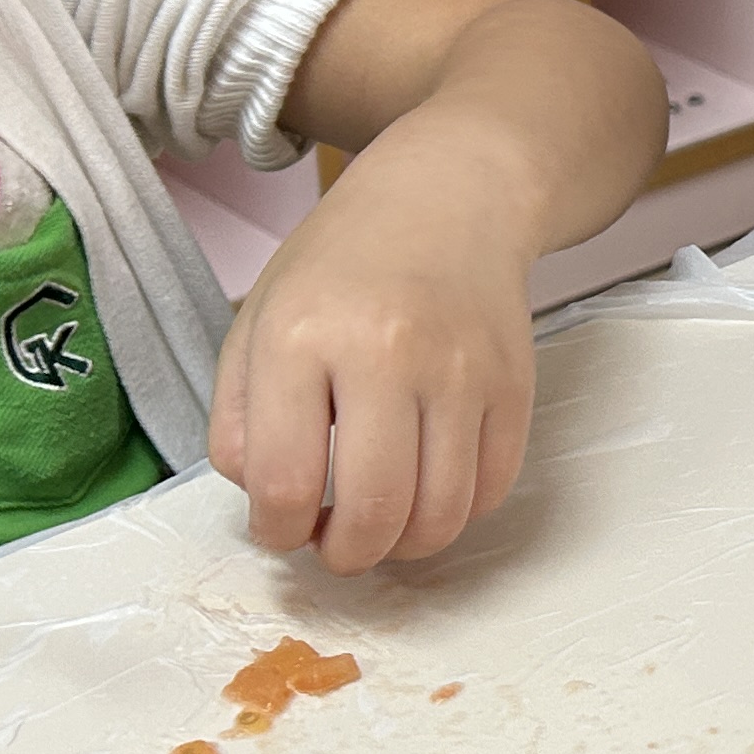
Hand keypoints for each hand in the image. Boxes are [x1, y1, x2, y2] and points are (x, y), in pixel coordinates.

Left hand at [208, 109, 541, 573]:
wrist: (452, 198)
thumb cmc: (343, 266)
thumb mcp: (259, 322)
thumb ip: (239, 421)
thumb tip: (267, 506)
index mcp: (302, 336)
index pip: (284, 484)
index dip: (276, 530)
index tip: (280, 524)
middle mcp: (387, 353)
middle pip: (372, 513)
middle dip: (345, 555)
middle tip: (334, 543)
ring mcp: (461, 371)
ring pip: (440, 517)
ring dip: (403, 545)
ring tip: (382, 523)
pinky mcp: (513, 386)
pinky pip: (490, 491)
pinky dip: (456, 512)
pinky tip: (427, 487)